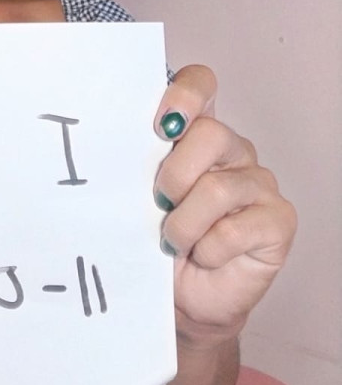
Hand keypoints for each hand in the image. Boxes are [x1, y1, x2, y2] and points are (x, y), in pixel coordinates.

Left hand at [153, 65, 296, 345]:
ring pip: (218, 188)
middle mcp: (231, 149)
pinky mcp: (277, 219)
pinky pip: (235, 229)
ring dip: (183, 224)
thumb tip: (105, 142)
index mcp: (194, 132)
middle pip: (209, 133)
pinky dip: (208, 250)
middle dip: (173, 174)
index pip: (200, 84)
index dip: (184, 95)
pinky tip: (203, 257)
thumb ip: (134, 162)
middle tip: (159, 203)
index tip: (159, 125)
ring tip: (173, 241)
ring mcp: (259, 182)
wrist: (180, 300)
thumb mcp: (135, 195)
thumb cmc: (153, 241)